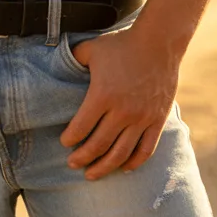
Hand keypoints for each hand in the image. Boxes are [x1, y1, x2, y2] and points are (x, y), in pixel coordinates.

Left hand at [60, 25, 179, 180]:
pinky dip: (134, 162)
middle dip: (82, 158)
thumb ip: (74, 59)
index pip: (80, 127)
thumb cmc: (122, 44)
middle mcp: (122, 111)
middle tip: (72, 164)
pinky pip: (145, 149)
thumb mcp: (92, 48)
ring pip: (121, 153)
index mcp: (102, 94)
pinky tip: (123, 168)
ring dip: (104, 167)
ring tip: (92, 174)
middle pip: (98, 145)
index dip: (70, 139)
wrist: (158, 42)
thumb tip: (58, 65)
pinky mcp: (157, 120)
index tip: (64, 142)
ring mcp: (142, 117)